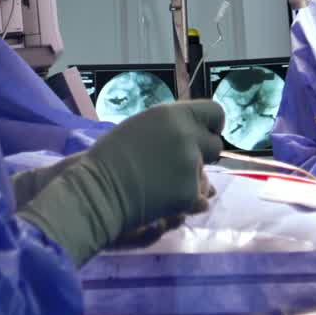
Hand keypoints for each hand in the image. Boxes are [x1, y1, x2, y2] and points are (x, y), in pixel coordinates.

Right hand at [82, 102, 224, 230]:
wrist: (98, 189)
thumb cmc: (113, 155)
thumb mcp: (144, 125)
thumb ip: (173, 126)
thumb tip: (196, 133)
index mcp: (175, 114)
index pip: (216, 112)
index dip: (212, 126)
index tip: (203, 135)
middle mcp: (187, 135)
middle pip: (216, 145)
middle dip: (202, 155)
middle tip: (178, 165)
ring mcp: (190, 165)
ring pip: (206, 175)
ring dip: (191, 180)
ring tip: (162, 184)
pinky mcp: (189, 193)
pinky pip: (200, 199)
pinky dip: (186, 202)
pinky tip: (163, 200)